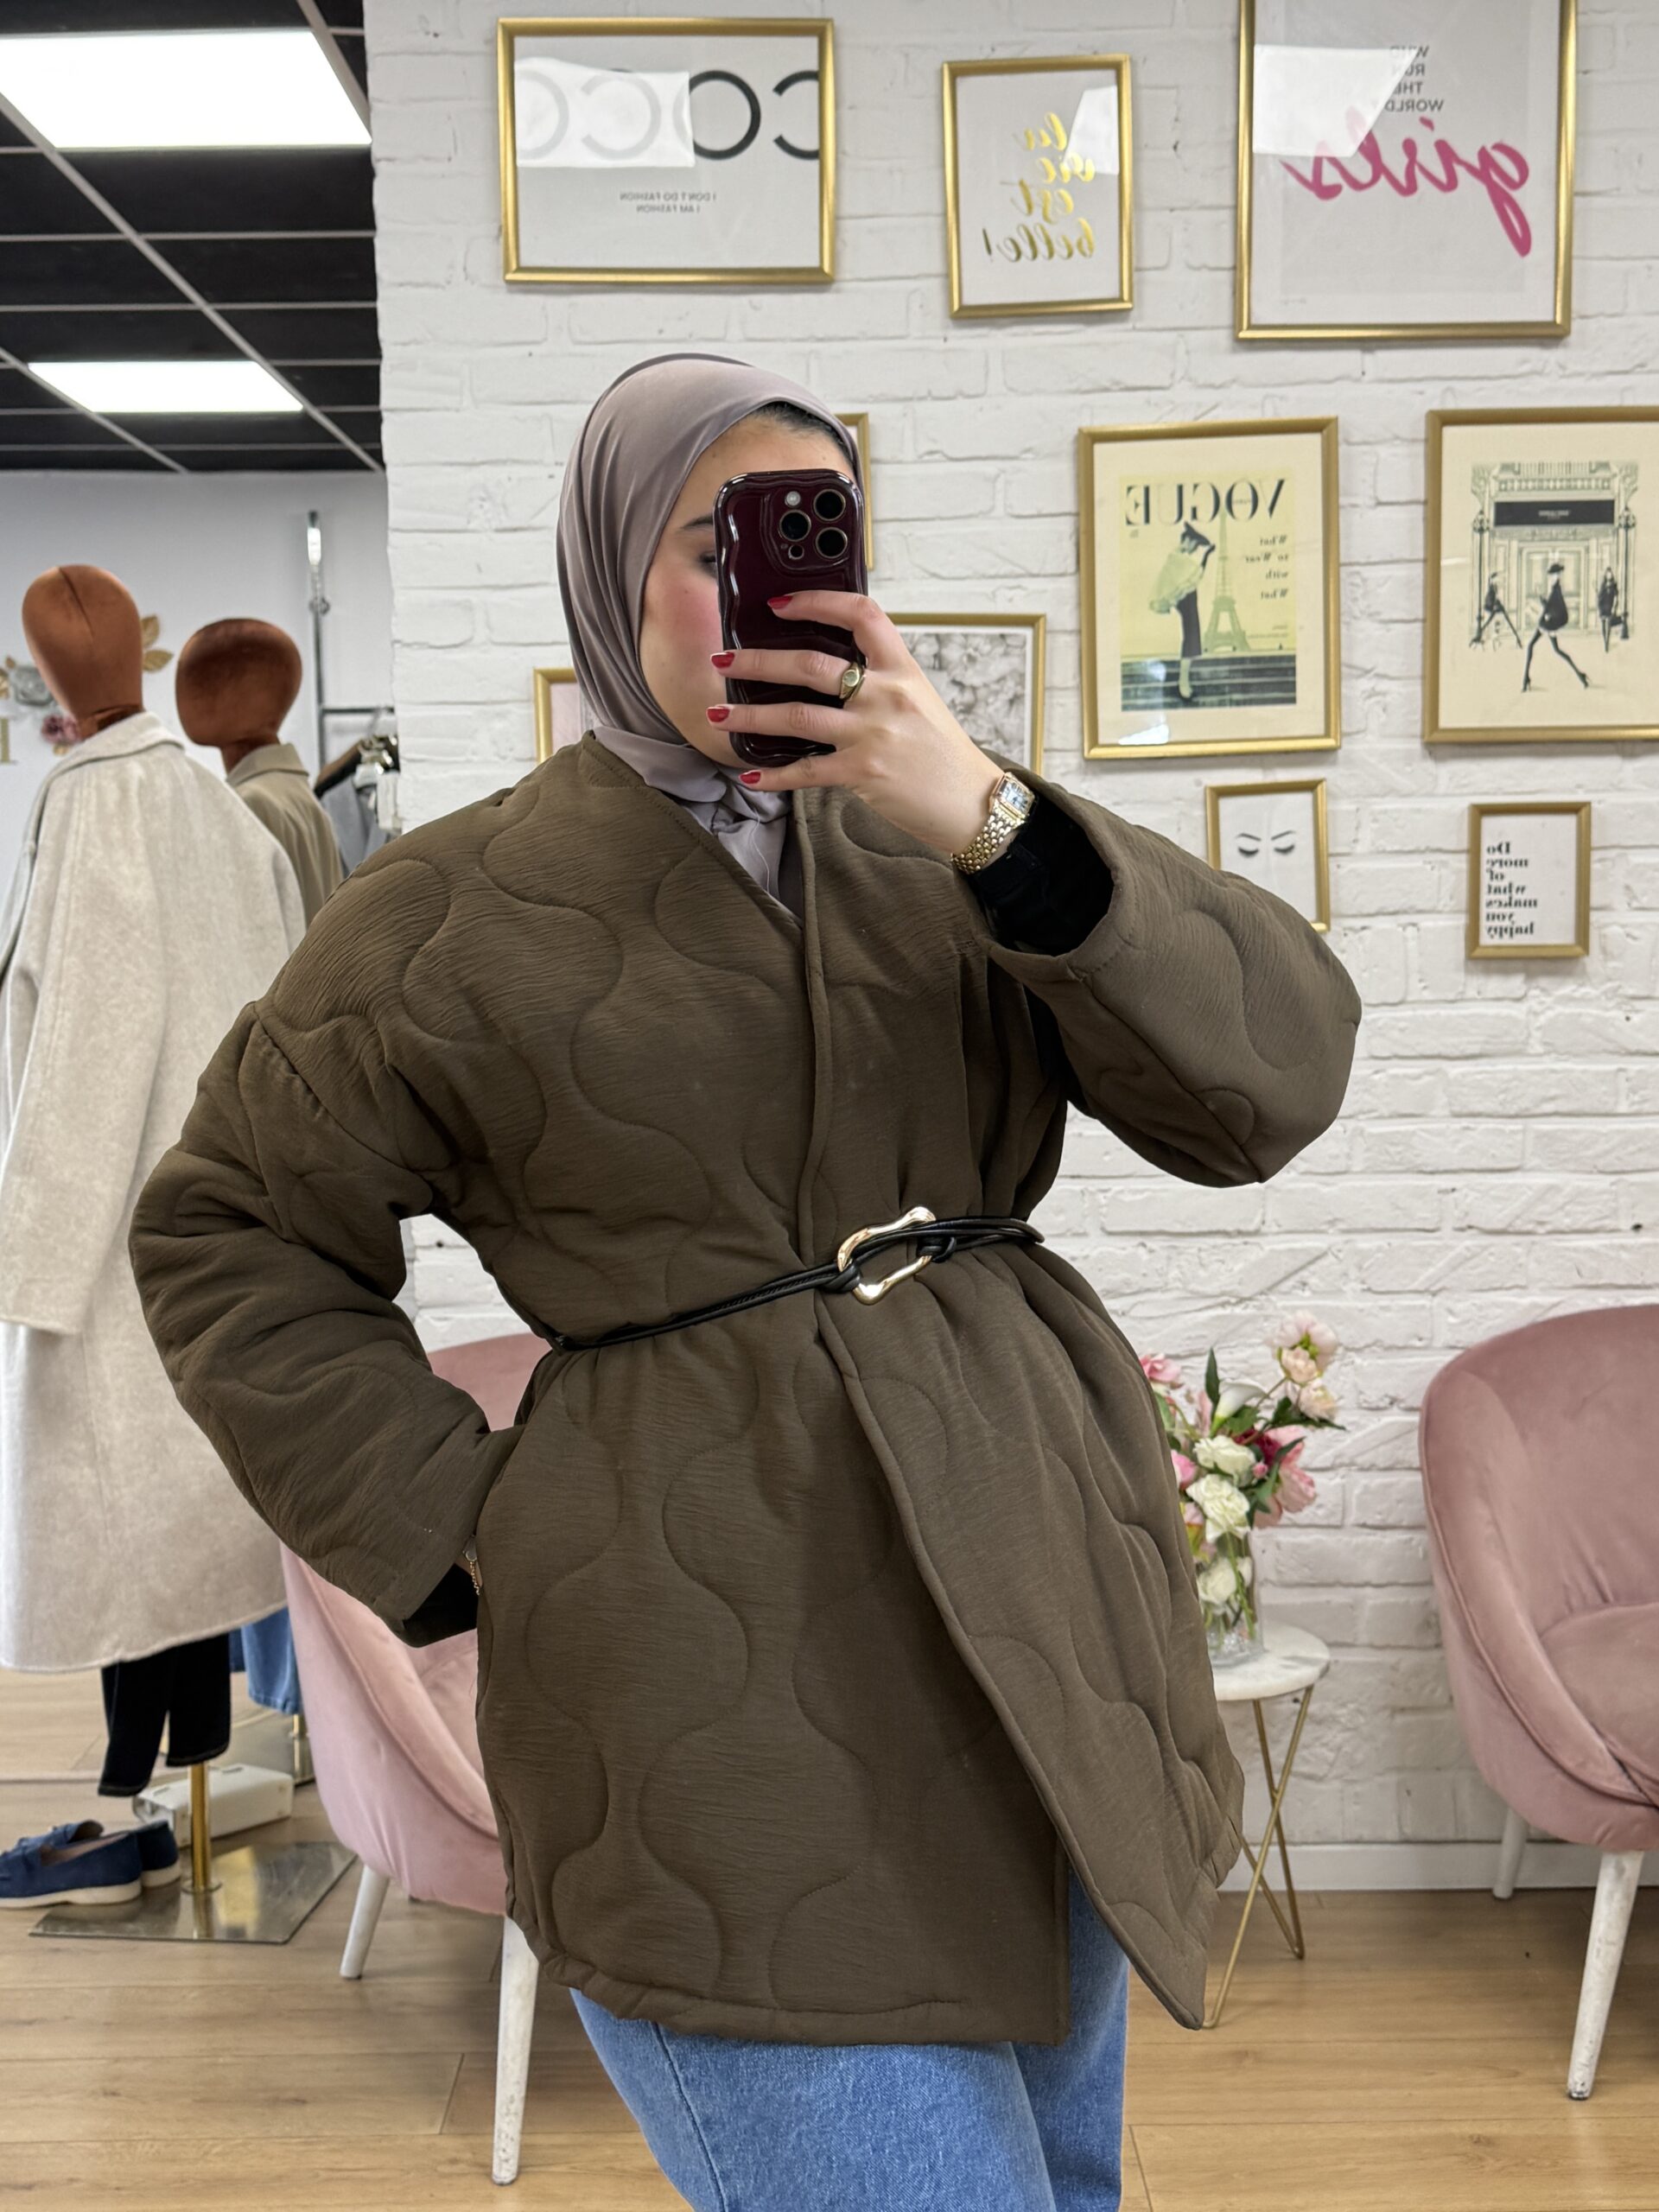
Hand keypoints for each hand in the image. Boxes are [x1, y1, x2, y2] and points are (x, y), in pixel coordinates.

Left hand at [705, 592, 1002, 853]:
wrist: (972, 802)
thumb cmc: (943, 753)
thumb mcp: (920, 701)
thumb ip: (881, 682)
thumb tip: (831, 672)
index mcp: (902, 669)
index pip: (861, 615)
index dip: (817, 602)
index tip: (780, 603)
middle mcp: (886, 695)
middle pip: (810, 665)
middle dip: (758, 660)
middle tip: (723, 659)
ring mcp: (873, 734)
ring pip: (796, 716)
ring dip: (750, 714)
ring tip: (719, 713)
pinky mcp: (863, 772)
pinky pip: (806, 770)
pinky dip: (774, 775)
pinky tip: (751, 775)